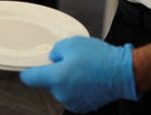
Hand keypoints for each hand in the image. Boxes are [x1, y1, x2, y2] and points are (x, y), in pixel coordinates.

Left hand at [19, 37, 137, 112]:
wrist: (122, 73)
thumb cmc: (100, 59)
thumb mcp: (72, 44)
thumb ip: (56, 50)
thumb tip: (53, 57)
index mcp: (55, 78)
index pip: (29, 78)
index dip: (27, 71)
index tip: (28, 68)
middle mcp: (61, 94)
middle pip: (49, 82)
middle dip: (56, 72)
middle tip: (70, 61)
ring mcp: (73, 102)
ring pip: (62, 89)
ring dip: (68, 80)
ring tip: (83, 69)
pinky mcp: (84, 106)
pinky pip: (74, 95)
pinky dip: (78, 88)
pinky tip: (89, 78)